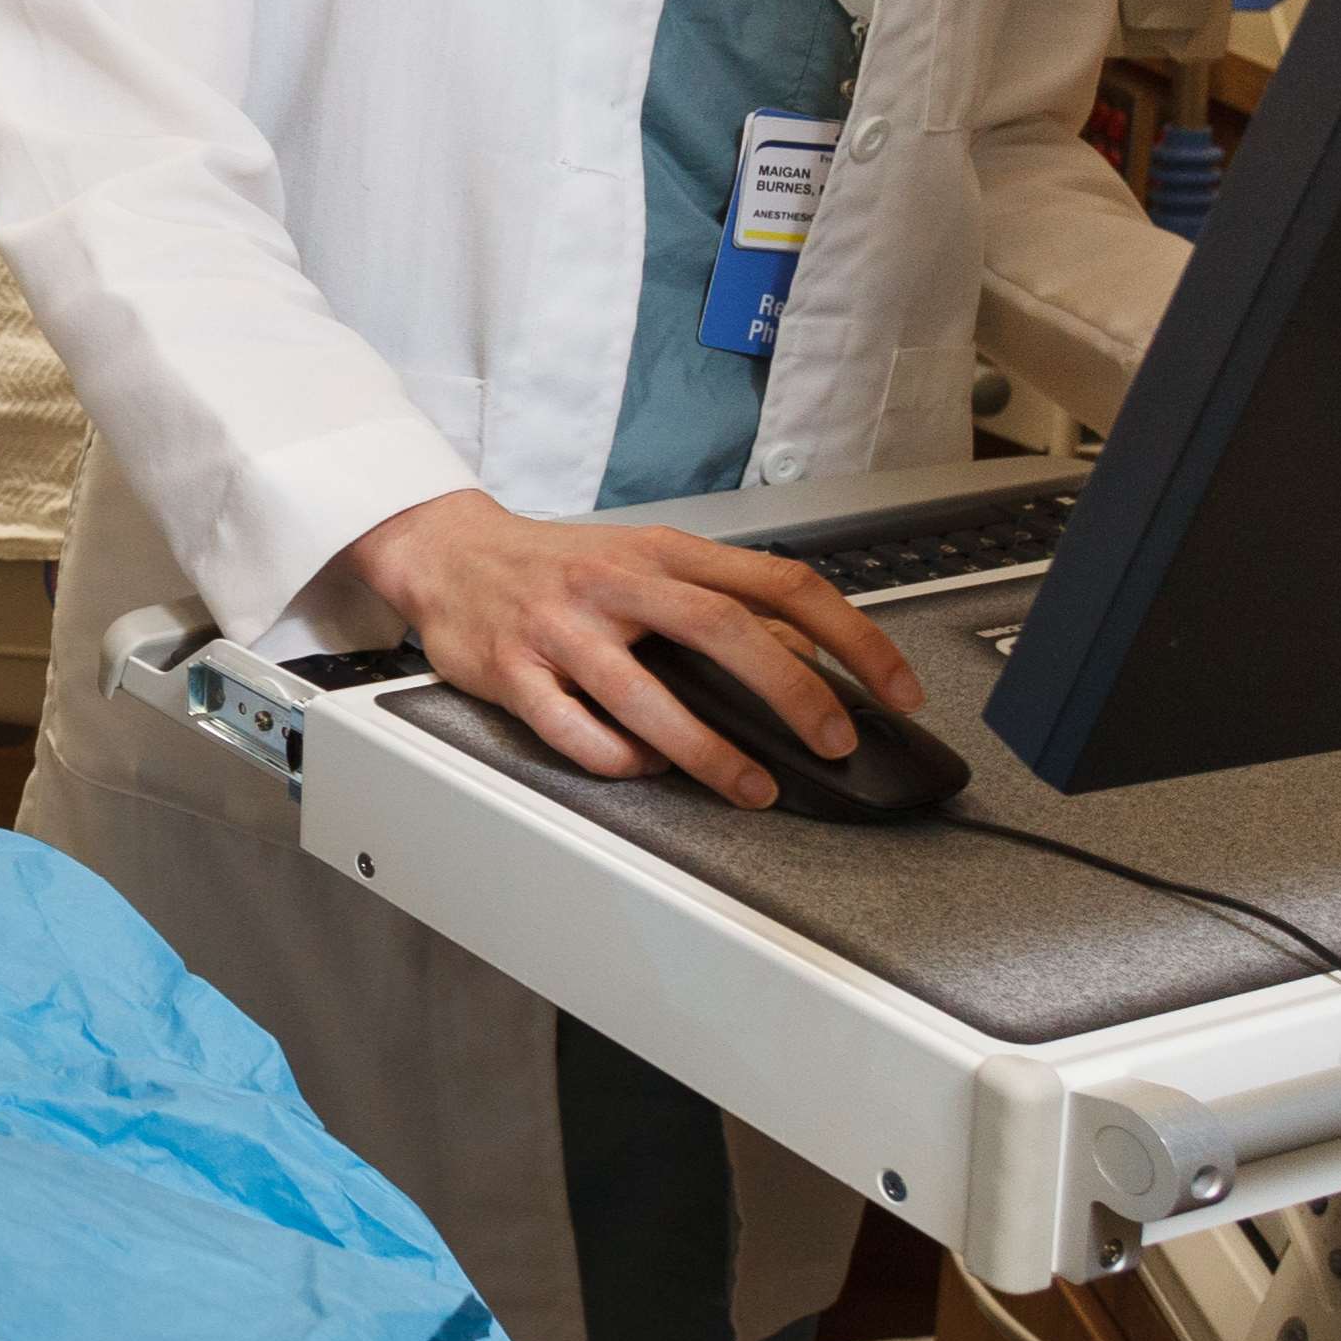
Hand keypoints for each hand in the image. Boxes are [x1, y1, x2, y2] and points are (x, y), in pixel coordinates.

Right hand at [334, 488, 923, 807]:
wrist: (445, 552)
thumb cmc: (557, 566)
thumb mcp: (645, 563)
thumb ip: (719, 602)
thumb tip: (803, 658)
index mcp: (664, 552)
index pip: (780, 582)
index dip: (852, 635)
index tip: (895, 686)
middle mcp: (618, 583)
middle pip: (724, 630)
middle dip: (792, 694)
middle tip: (832, 743)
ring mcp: (562, 628)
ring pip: (647, 696)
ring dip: (710, 752)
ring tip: (752, 788)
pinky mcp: (514, 671)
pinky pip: (576, 731)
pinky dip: (621, 761)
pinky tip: (646, 770)